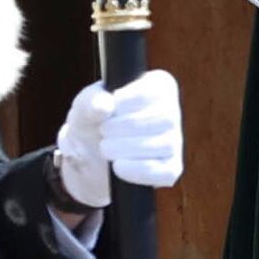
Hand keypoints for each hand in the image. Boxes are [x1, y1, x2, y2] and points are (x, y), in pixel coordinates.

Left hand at [57, 70, 186, 209]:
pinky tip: (117, 166)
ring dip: (127, 148)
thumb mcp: (84, 107)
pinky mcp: (170, 169)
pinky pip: (163, 171)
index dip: (129, 101)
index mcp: (158, 87)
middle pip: (164, 118)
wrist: (88, 157)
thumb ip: (91, 101)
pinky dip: (137, 170)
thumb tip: (105, 106)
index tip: (111, 108)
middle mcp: (171, 113)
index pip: (155, 90)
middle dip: (126, 126)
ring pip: (165, 145)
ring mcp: (174, 142)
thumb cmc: (92, 122)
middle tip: (103, 131)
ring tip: (106, 147)